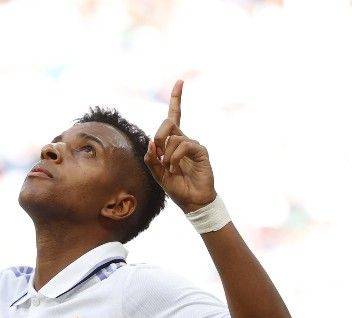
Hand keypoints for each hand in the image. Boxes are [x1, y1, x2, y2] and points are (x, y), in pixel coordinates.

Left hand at [144, 80, 216, 212]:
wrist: (192, 202)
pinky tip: (175, 168)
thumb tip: (151, 143)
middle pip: (168, 122)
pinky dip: (174, 157)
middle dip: (158, 136)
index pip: (174, 116)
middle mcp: (183, 140)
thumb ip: (151, 159)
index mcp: (172, 142)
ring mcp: (193, 144)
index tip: (180, 82)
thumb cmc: (177, 187)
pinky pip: (183, 145)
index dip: (176, 99)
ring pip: (173, 137)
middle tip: (157, 153)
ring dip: (166, 156)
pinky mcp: (200, 151)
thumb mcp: (157, 174)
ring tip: (170, 169)